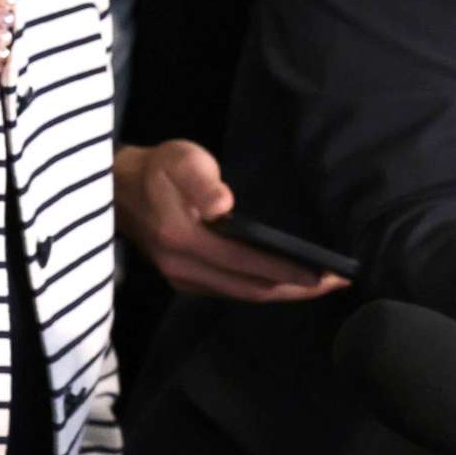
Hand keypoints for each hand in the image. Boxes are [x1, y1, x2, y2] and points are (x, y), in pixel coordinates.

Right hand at [114, 140, 346, 301]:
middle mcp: (183, 269)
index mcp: (184, 240)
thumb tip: (222, 204)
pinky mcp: (181, 280)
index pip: (250, 265)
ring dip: (283, 293)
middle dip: (298, 289)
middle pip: (252, 290)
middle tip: (338, 283)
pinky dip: (261, 290)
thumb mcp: (180, 159)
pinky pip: (230, 292)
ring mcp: (180, 278)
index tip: (331, 273)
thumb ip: (201, 178)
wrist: (116, 187)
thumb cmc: (157, 169)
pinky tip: (281, 282)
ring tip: (318, 286)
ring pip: (243, 295)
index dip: (292, 272)